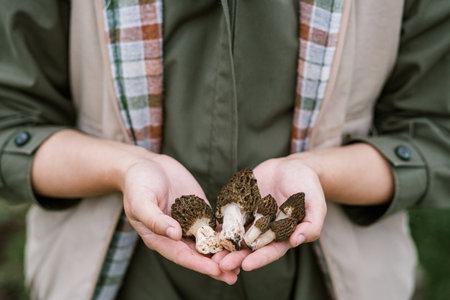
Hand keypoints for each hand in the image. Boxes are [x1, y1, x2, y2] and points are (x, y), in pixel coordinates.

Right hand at [121, 154, 237, 283]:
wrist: (145, 165)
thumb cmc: (137, 184)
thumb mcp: (141, 201)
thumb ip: (155, 219)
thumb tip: (174, 234)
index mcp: (161, 237)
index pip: (182, 256)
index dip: (200, 264)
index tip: (216, 270)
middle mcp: (177, 234)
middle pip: (199, 253)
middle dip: (217, 263)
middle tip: (236, 272)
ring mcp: (190, 222)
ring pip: (209, 241)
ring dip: (225, 250)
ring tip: (243, 258)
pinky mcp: (199, 209)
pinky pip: (214, 222)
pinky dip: (226, 230)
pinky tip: (241, 235)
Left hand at [219, 155, 326, 271]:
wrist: (291, 166)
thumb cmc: (307, 185)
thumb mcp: (315, 203)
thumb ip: (312, 223)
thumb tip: (298, 241)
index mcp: (284, 234)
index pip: (271, 250)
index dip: (260, 259)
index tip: (247, 266)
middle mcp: (266, 230)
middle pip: (250, 247)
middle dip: (236, 256)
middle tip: (221, 264)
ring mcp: (252, 218)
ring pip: (236, 234)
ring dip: (224, 245)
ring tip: (211, 253)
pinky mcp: (241, 206)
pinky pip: (228, 216)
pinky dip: (219, 224)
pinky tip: (207, 230)